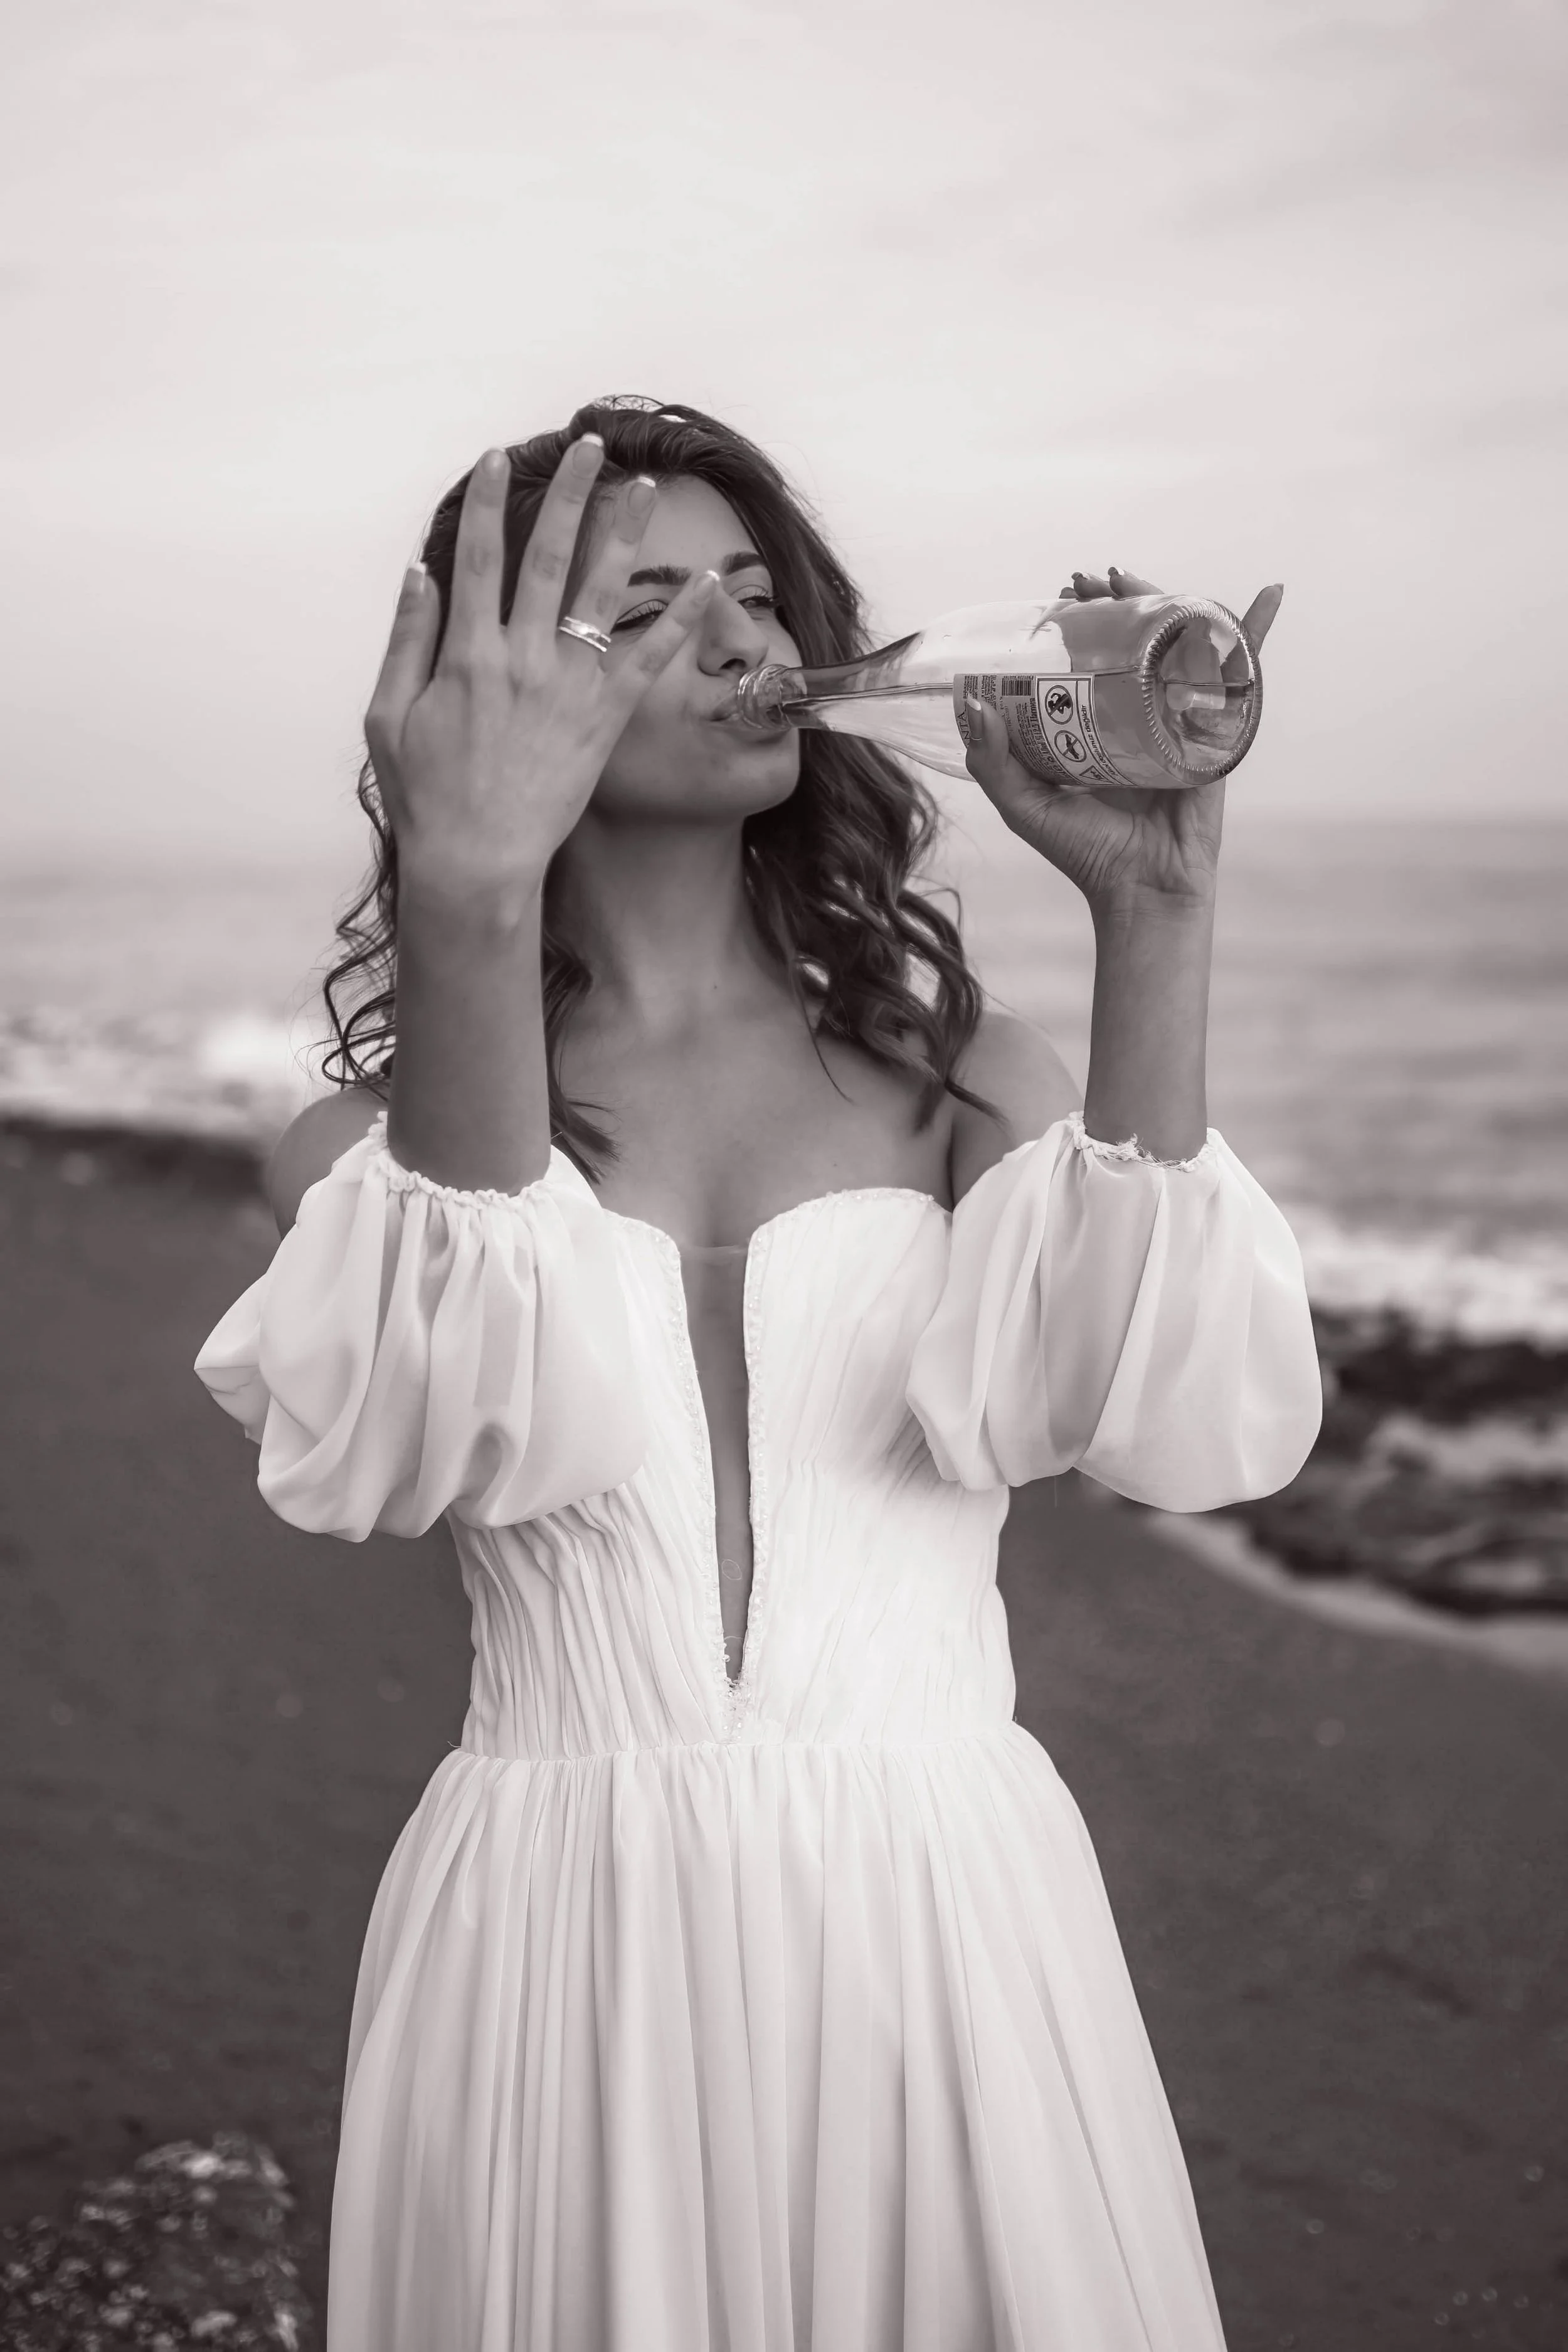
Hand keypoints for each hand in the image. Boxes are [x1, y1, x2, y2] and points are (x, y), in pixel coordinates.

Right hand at [364, 438, 717, 902]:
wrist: (476, 861)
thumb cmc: (426, 796)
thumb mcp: (387, 715)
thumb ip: (405, 640)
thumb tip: (420, 572)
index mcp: (465, 653)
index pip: (480, 557)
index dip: (491, 502)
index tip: (501, 457)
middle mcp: (521, 659)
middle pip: (547, 556)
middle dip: (569, 494)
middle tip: (591, 446)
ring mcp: (567, 688)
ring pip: (602, 594)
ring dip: (624, 534)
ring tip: (645, 489)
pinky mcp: (604, 721)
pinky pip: (651, 659)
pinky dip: (681, 619)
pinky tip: (706, 582)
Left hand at [962, 567, 1282, 913]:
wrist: (1141, 889)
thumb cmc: (1086, 853)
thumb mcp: (1024, 804)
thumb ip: (993, 761)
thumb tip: (973, 703)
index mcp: (1099, 724)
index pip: (1092, 657)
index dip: (1077, 622)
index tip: (1059, 596)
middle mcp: (1140, 714)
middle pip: (1136, 639)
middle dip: (1114, 600)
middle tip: (1087, 579)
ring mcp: (1181, 716)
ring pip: (1178, 643)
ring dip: (1164, 599)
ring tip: (1127, 574)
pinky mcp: (1215, 729)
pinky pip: (1242, 675)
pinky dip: (1255, 633)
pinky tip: (1267, 596)